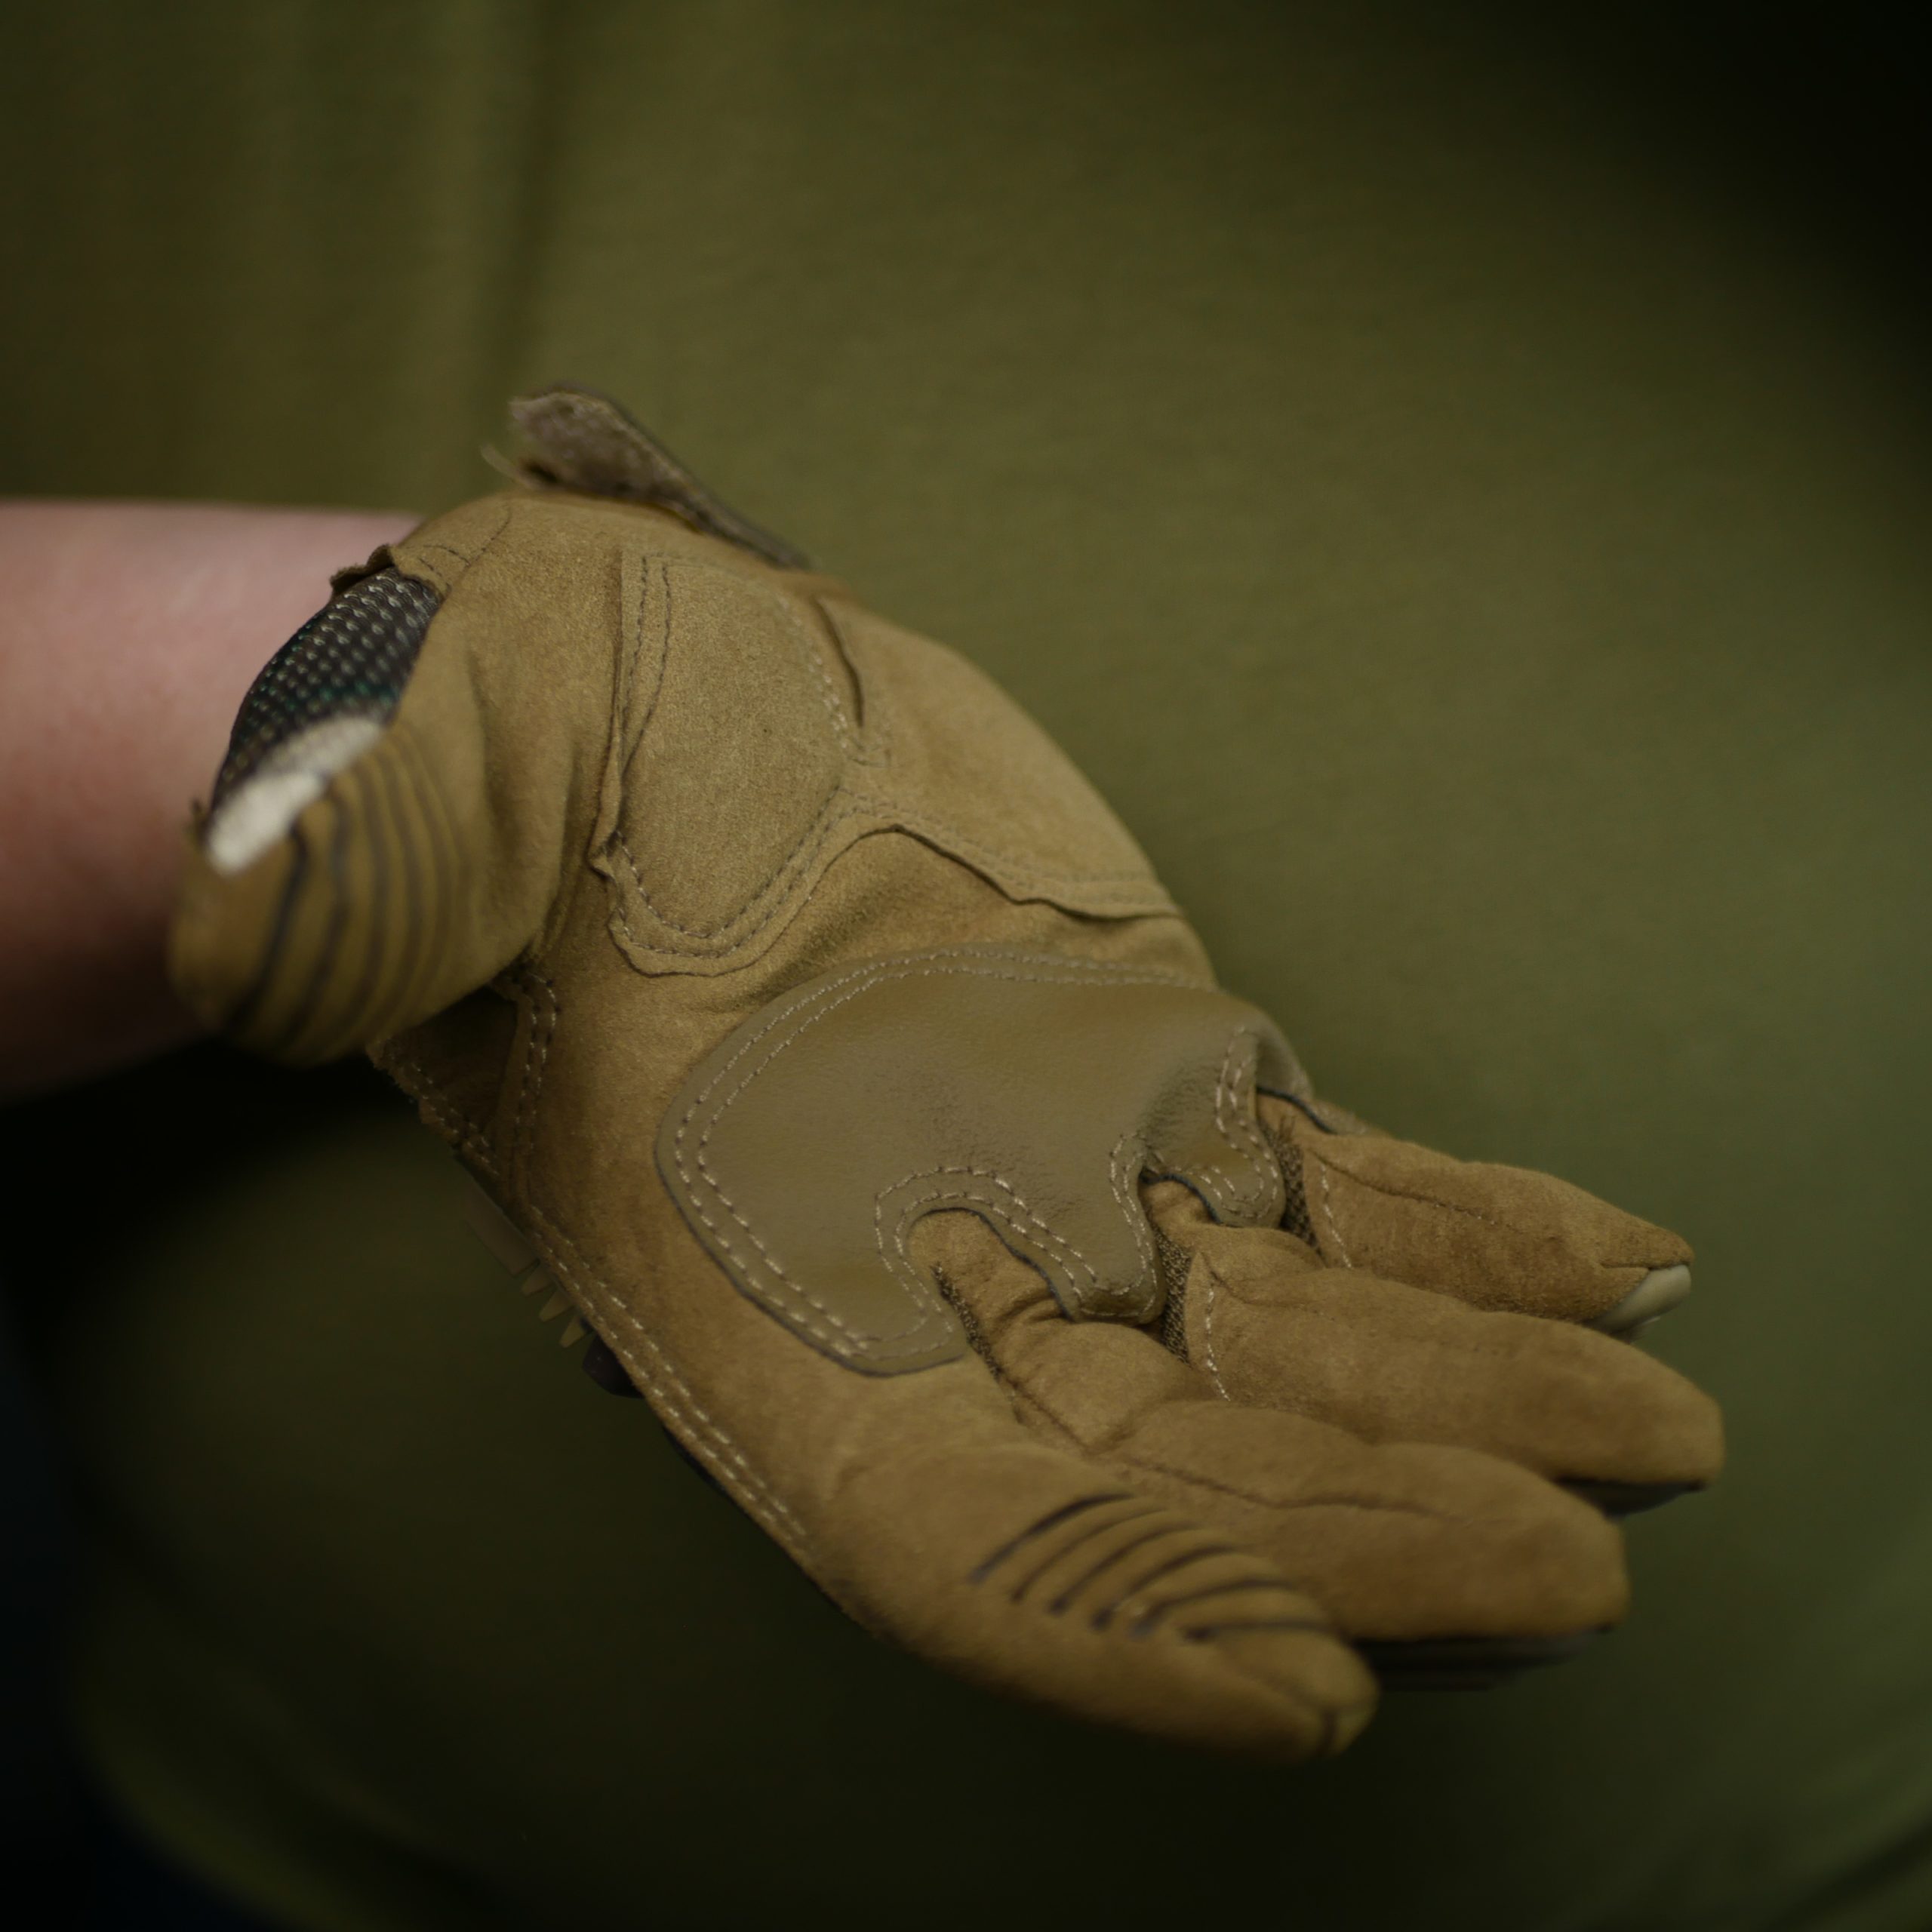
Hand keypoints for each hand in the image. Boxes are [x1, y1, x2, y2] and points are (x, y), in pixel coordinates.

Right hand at [171, 388, 1719, 1756]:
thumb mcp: (406, 776)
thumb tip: (252, 906)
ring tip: (1659, 1429)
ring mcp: (1053, 1168)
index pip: (921, 1511)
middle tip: (1571, 1562)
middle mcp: (912, 1265)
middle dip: (1359, 1528)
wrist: (605, 695)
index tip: (1307, 1682)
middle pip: (1161, 1456)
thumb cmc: (485, 730)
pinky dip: (1472, 1229)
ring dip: (1474, 1392)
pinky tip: (1618, 1259)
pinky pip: (1328, 1178)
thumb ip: (361, 870)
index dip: (1101, 1610)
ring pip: (1284, 1333)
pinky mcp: (1146, 1057)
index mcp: (732, 1269)